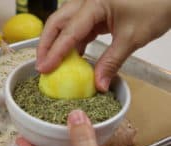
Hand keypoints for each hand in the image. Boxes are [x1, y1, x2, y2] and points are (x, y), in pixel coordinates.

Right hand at [37, 0, 170, 91]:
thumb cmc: (155, 6)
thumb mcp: (132, 37)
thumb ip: (112, 62)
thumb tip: (99, 86)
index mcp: (94, 3)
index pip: (69, 31)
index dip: (55, 52)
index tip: (44, 68)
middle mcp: (86, 1)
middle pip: (57, 22)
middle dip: (46, 44)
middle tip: (41, 65)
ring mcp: (89, 6)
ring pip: (63, 24)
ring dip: (56, 43)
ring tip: (50, 63)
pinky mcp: (94, 12)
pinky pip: (76, 28)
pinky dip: (71, 43)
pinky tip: (71, 57)